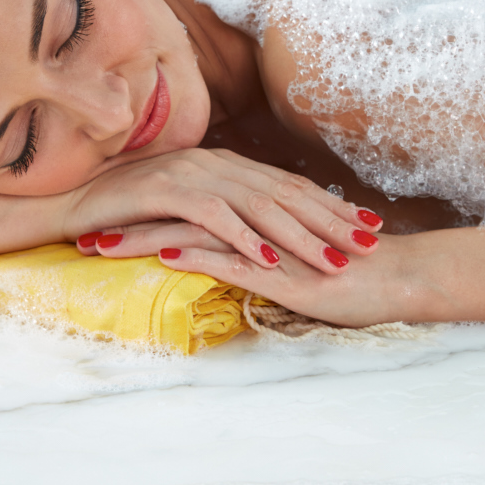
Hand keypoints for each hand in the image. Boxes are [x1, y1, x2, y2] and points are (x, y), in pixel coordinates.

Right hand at [63, 147, 383, 274]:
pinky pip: (215, 216)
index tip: (369, 227)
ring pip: (259, 205)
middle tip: (368, 244)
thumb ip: (227, 211)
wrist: (69, 202)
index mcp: (226, 164)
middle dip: (331, 220)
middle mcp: (216, 162)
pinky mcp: (166, 190)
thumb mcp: (188, 208)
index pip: (290, 187)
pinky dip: (244, 238)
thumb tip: (268, 232)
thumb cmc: (129, 211)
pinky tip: (269, 259)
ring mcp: (193, 173)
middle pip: (286, 193)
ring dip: (299, 235)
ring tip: (333, 260)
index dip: (332, 207)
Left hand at [107, 227, 420, 327]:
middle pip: (181, 213)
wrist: (400, 276)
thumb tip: (229, 252)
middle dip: (129, 222)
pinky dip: (194, 255)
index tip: (106, 220)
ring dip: (144, 238)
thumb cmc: (352, 273)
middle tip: (84, 230)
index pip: (191, 208)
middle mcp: (257, 222)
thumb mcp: (294, 258)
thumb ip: (262, 248)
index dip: (147, 212)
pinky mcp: (283, 269)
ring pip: (195, 233)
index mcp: (256, 218)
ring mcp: (269, 243)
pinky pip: (232, 259)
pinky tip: (161, 257)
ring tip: (100, 246)